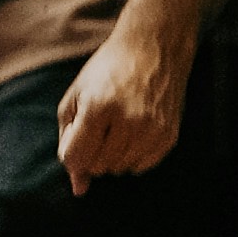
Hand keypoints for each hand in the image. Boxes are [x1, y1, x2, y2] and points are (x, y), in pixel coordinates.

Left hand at [52, 10, 196, 186]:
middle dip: (90, 152)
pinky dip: (131, 156)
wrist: (154, 47)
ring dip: (110, 155)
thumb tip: (78, 189)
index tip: (75, 138)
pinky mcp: (168, 137)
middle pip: (96, 166)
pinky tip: (132, 132)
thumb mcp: (77, 95)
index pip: (75, 158)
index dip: (70, 153)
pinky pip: (140, 167)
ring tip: (115, 125)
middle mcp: (128, 121)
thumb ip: (68, 140)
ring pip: (118, 169)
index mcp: (99, 106)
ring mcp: (152, 130)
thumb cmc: (109, 69)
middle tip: (98, 125)